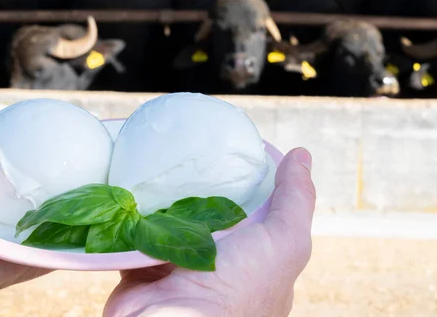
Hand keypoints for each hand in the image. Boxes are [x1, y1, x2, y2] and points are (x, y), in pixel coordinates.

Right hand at [104, 147, 315, 316]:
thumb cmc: (241, 287)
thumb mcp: (284, 242)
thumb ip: (296, 201)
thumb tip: (302, 155)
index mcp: (253, 258)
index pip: (252, 211)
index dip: (245, 181)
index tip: (232, 149)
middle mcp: (218, 262)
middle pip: (209, 212)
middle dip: (200, 184)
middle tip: (189, 150)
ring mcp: (179, 264)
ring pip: (171, 219)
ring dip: (165, 196)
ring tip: (159, 161)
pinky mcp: (144, 265)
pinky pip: (137, 230)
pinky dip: (135, 212)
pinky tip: (134, 183)